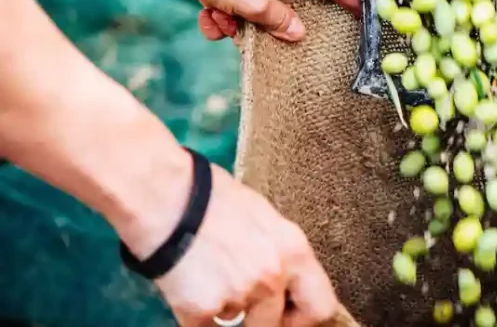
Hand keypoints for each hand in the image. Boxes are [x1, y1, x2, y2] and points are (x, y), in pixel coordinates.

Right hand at [122, 154, 337, 326]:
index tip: (288, 314)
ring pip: (238, 323)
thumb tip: (285, 281)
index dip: (303, 316)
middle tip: (246, 306)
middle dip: (263, 320)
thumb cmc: (211, 197)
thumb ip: (279, 253)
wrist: (163, 195)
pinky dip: (196, 314)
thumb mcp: (265, 218)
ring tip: (211, 276)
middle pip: (277, 324)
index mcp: (294, 251)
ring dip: (226, 310)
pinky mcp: (200, 310)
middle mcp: (272, 276)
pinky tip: (190, 285)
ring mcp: (238, 295)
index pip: (321, 306)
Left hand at [139, 0, 359, 41]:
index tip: (363, 17)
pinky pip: (227, 15)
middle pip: (289, 9)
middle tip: (276, 46)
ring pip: (254, 18)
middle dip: (277, 28)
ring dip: (238, 27)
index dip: (347, 1)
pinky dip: (217, 20)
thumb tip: (299, 33)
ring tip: (225, 20)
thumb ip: (277, 19)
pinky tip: (206, 16)